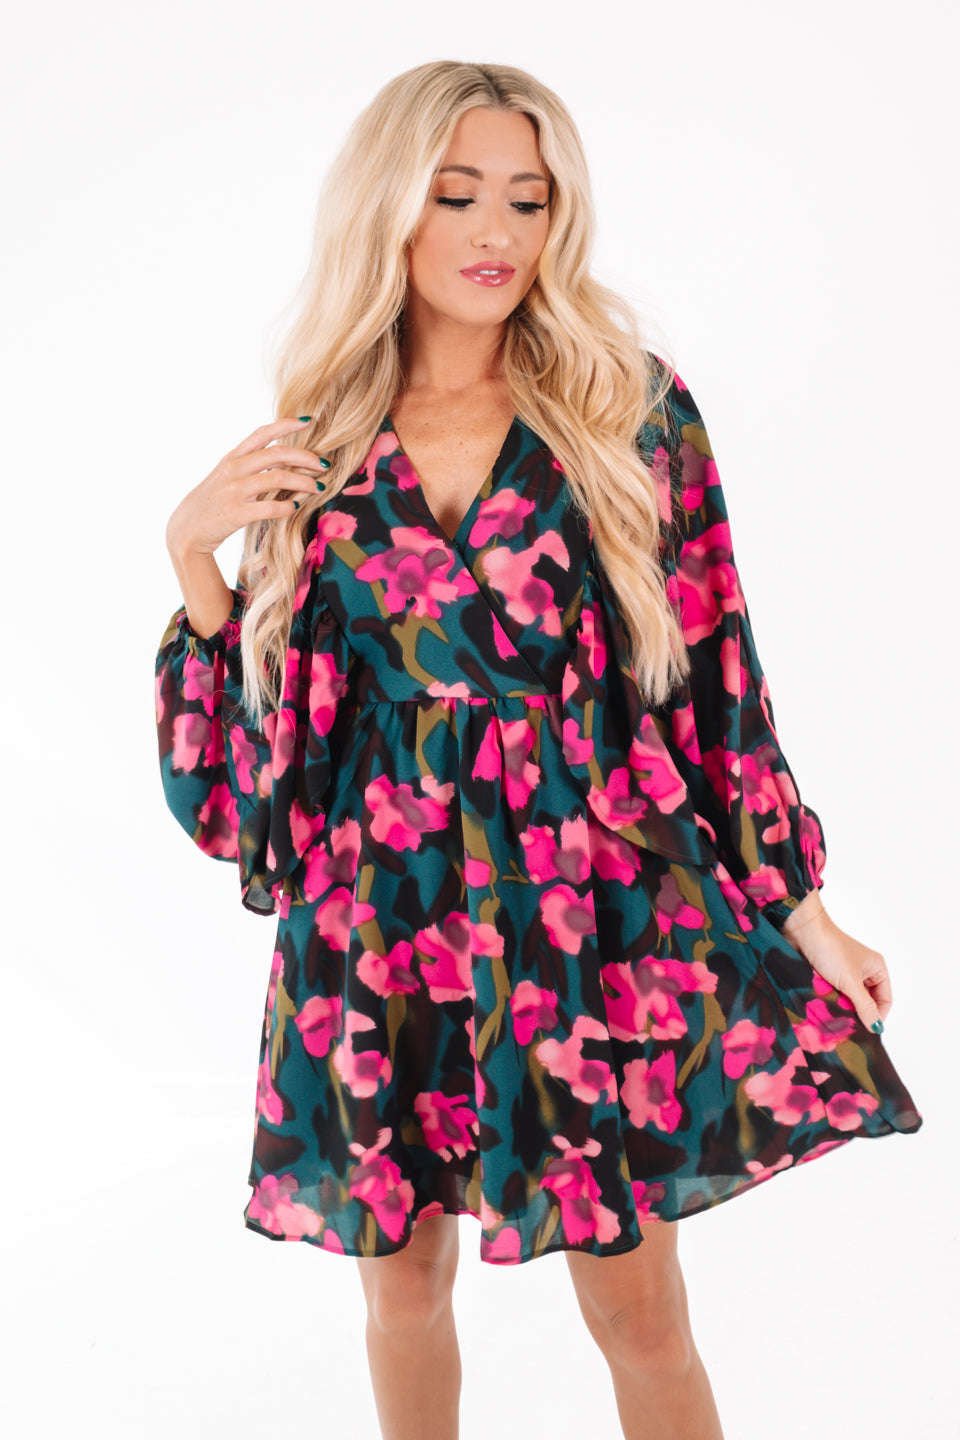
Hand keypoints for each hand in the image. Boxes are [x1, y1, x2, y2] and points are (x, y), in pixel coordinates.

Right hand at [165, 417, 327, 559]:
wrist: (187, 529)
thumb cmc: (212, 502)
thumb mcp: (226, 476)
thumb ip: (250, 465)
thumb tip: (283, 459)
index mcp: (233, 457)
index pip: (262, 433)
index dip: (286, 425)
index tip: (309, 421)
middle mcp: (234, 469)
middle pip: (277, 454)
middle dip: (305, 457)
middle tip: (324, 465)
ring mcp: (235, 491)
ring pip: (278, 478)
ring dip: (303, 482)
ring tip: (318, 487)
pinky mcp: (237, 513)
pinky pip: (270, 507)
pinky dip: (288, 506)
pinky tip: (297, 506)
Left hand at [782, 898, 889, 1032]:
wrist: (801, 930)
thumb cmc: (830, 949)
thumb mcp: (850, 981)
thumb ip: (865, 1006)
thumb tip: (877, 1028)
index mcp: (876, 968)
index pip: (884, 1000)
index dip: (877, 1016)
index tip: (866, 1031)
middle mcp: (863, 971)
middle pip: (867, 1001)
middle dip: (858, 1013)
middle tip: (848, 1027)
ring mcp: (845, 973)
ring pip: (849, 999)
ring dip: (843, 1007)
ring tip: (835, 1017)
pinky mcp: (829, 975)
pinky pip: (834, 994)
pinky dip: (831, 1001)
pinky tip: (825, 1008)